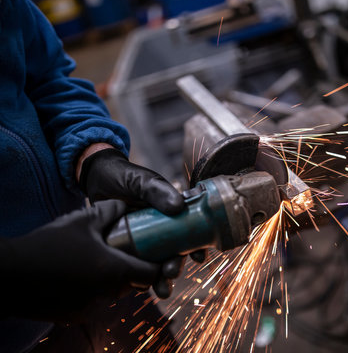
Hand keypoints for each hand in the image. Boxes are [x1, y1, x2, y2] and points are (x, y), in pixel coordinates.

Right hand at [0, 200, 158, 321]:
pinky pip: (96, 300)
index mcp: (115, 271)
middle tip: (131, 250)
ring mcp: (91, 308)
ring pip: (115, 292)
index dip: (158, 263)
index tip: (157, 252)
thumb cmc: (48, 245)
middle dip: (136, 267)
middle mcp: (107, 294)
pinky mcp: (75, 315)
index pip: (152, 274)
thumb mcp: (83, 219)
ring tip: (103, 257)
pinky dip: (96, 287)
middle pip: (135, 283)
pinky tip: (83, 271)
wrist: (9, 275)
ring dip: (116, 277)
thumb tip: (126, 205)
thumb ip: (111, 211)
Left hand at [79, 148, 185, 297]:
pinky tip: (138, 286)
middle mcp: (162, 228)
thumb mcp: (142, 181)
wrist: (94, 179)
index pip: (192, 231)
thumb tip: (178, 207)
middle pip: (175, 252)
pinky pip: (136, 266)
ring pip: (157, 263)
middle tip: (170, 273)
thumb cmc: (123, 176)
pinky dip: (140, 278)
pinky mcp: (128, 248)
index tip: (199, 257)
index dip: (198, 246)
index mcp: (172, 212)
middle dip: (176, 267)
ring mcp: (145, 239)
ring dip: (161, 279)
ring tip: (161, 291)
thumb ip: (157, 191)